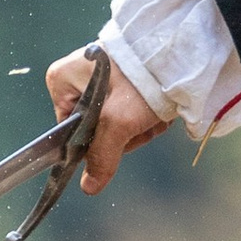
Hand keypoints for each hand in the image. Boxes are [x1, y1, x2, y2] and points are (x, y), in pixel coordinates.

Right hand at [46, 48, 170, 193]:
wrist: (179, 53)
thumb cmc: (140, 79)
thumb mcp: (117, 122)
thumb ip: (101, 156)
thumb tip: (88, 187)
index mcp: (62, 79)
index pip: (69, 129)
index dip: (94, 141)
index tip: (116, 137)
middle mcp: (77, 76)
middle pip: (95, 128)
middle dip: (123, 133)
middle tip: (140, 123)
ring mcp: (102, 77)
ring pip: (116, 122)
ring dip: (139, 127)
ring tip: (153, 113)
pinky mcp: (124, 80)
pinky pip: (130, 112)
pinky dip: (146, 116)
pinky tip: (159, 110)